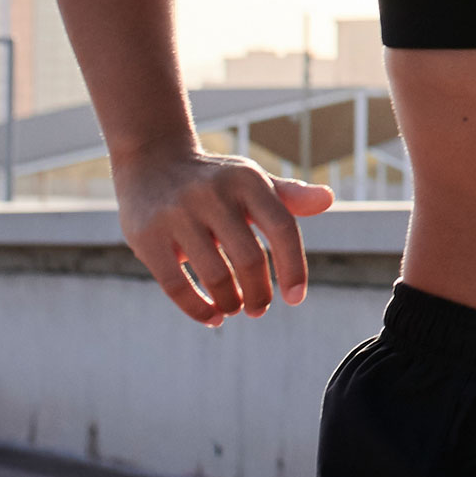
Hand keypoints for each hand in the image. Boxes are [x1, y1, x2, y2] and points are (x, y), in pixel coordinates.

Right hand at [116, 148, 331, 325]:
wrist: (152, 158)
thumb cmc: (215, 179)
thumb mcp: (251, 179)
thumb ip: (289, 195)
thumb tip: (328, 199)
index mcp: (247, 180)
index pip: (282, 228)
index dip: (293, 267)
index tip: (296, 298)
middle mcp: (214, 195)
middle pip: (250, 258)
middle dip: (259, 292)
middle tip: (259, 309)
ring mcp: (178, 215)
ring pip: (216, 275)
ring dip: (230, 302)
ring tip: (235, 309)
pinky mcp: (147, 237)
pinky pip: (176, 285)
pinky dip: (197, 308)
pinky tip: (211, 317)